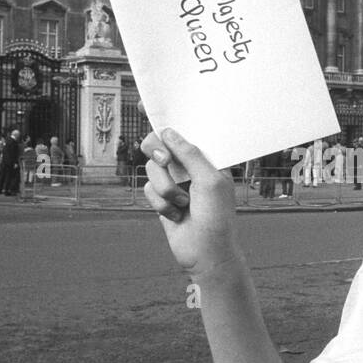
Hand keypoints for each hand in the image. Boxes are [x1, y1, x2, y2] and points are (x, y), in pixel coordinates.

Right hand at [141, 128, 239, 275]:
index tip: (144, 107)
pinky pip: (148, 188)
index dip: (167, 121)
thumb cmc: (217, 218)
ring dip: (165, 188)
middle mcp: (189, 167)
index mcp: (207, 158)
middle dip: (159, 154)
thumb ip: (190, 154)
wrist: (207, 255)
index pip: (186, 132)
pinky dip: (160, 203)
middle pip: (159, 145)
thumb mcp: (210, 181)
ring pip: (152, 169)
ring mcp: (175, 182)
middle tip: (165, 162)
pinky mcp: (162, 199)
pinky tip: (177, 215)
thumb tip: (169, 132)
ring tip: (182, 203)